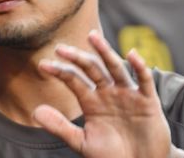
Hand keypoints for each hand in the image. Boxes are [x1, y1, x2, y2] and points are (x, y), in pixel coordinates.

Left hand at [33, 31, 173, 157]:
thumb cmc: (112, 156)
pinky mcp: (147, 102)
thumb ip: (60, 127)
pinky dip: (139, 67)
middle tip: (60, 48)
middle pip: (91, 69)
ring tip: (92, 37)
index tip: (43, 65)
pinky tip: (132, 54)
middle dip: (77, 57)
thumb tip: (35, 111)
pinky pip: (144, 81)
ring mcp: (127, 95)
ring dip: (104, 52)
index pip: (73, 80)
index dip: (60, 71)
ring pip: (115, 68)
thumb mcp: (82, 143)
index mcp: (91, 101)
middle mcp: (108, 93)